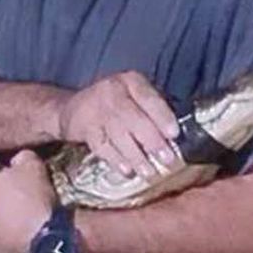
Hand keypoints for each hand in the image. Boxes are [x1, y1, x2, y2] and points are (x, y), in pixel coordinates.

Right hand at [58, 71, 178, 179]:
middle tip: (167, 158)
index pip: (149, 98)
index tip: (174, 134)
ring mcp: (95, 109)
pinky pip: (101, 146)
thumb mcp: (134, 95)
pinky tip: (127, 170)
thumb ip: (154, 110)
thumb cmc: (114, 104)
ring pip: (118, 134)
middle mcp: (111, 91)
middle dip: (152, 140)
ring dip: (136, 156)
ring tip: (150, 171)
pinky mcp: (83, 128)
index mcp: (130, 81)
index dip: (162, 116)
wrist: (73, 107)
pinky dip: (115, 160)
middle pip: (133, 118)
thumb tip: (178, 136)